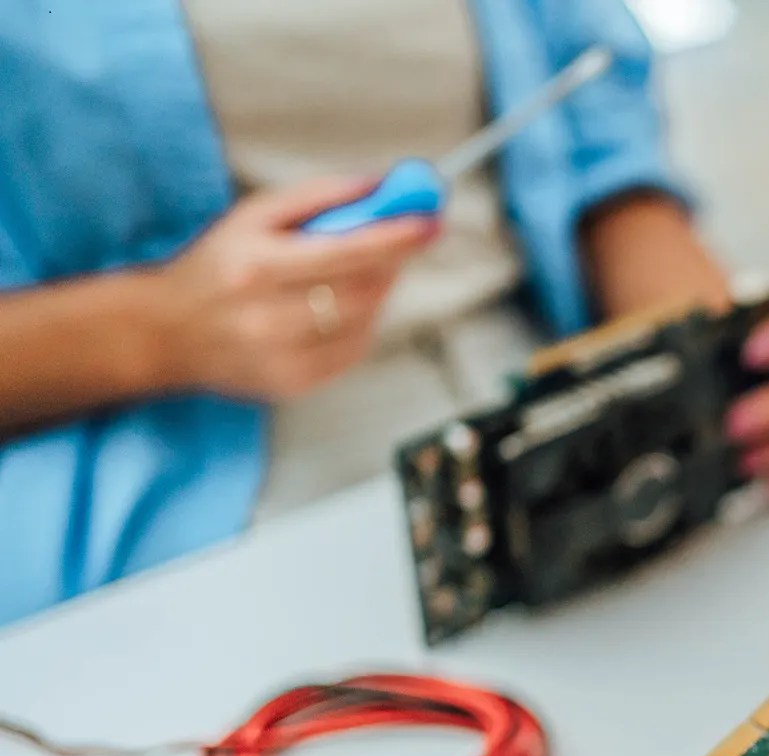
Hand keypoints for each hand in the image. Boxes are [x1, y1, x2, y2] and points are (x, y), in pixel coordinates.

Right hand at [154, 175, 435, 402]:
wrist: (167, 332)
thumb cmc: (218, 265)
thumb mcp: (252, 216)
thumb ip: (317, 197)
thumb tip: (381, 186)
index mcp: (255, 268)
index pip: (344, 253)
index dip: (393, 238)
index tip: (429, 221)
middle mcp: (268, 318)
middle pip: (362, 290)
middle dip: (393, 260)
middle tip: (407, 237)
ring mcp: (282, 358)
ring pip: (364, 320)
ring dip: (377, 290)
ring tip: (356, 270)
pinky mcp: (294, 384)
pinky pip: (353, 349)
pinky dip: (360, 322)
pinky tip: (336, 307)